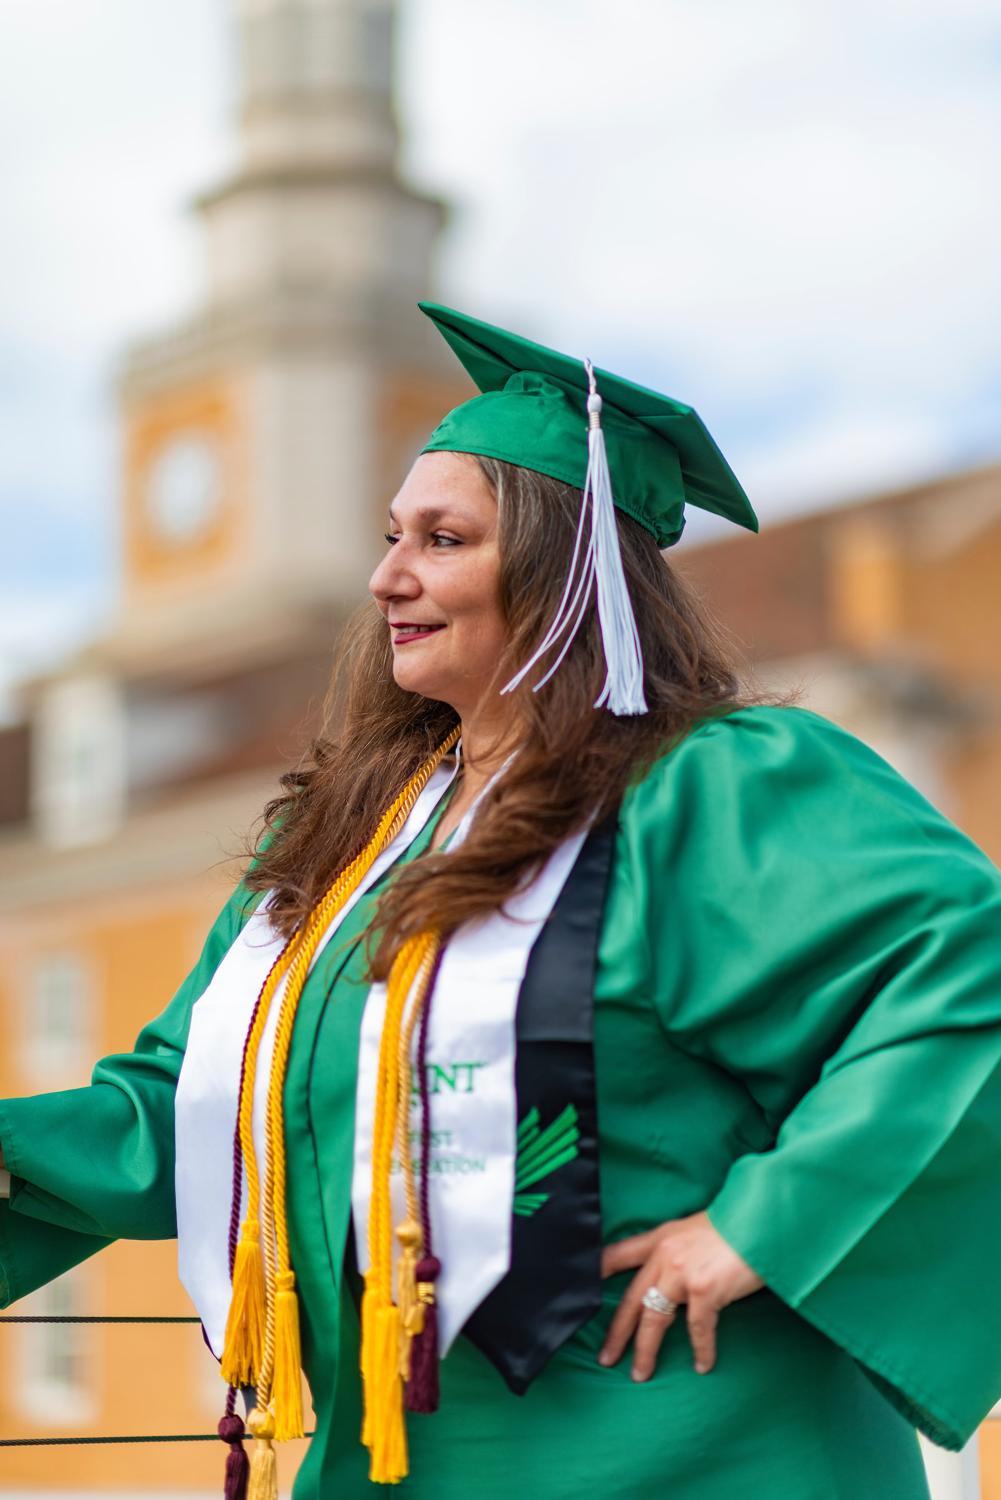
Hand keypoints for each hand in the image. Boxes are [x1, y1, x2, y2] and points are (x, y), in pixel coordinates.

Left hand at [598, 1210, 763, 1379]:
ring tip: (640, 1373)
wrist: (760, 1219)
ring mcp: (682, 1273)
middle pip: (632, 1298)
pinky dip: (701, 1350)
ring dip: (646, 1350)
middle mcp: (665, 1256)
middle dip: (617, 1332)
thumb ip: (680, 1250)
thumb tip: (674, 1275)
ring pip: (654, 1320)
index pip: (620, 1253)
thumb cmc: (736, 1225)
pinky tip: (702, 1365)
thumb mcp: (696, 1230)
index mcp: (661, 1238)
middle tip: (605, 1357)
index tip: (579, 1287)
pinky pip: (697, 1329)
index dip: (598, 1270)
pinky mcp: (704, 1290)